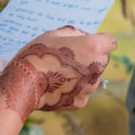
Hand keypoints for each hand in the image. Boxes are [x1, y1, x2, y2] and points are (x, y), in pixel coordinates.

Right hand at [0, 26, 115, 119]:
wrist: (24, 84)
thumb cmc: (38, 54)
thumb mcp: (54, 34)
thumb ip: (75, 33)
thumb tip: (83, 36)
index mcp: (93, 47)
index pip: (110, 42)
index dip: (100, 41)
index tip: (89, 43)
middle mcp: (96, 68)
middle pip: (103, 60)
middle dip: (92, 57)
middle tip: (71, 58)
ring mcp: (89, 87)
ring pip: (94, 78)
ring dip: (84, 74)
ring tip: (61, 72)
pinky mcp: (80, 101)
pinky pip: (82, 92)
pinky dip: (74, 89)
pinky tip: (58, 85)